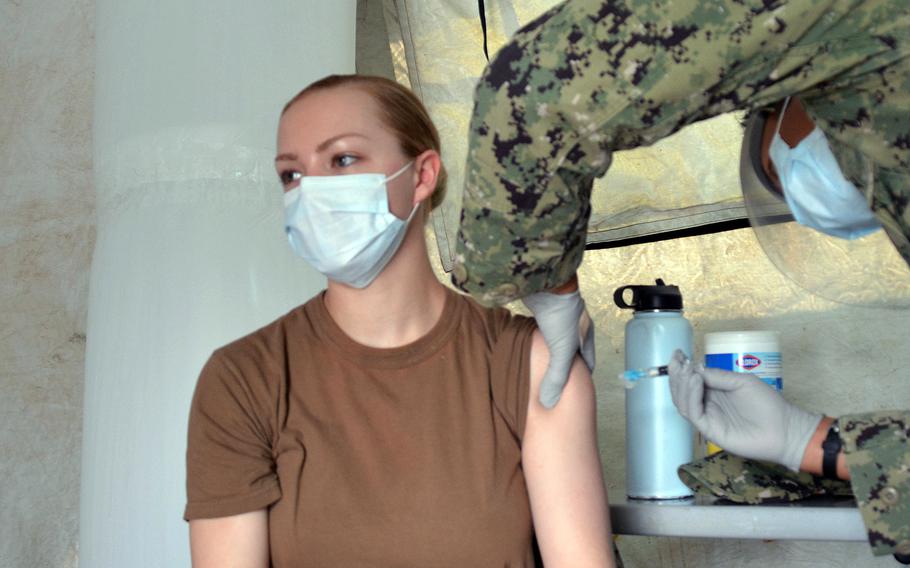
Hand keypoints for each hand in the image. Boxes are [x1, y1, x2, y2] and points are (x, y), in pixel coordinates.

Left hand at [522, 289, 594, 408]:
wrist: (545, 284)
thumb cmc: (560, 315)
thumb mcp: (562, 351)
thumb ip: (556, 377)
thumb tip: (549, 402)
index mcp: (586, 334)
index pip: (588, 360)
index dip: (582, 375)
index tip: (575, 387)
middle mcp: (575, 324)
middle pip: (572, 350)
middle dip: (565, 364)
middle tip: (556, 379)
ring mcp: (559, 316)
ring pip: (556, 339)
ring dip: (549, 351)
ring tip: (541, 366)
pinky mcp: (543, 310)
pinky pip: (542, 330)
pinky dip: (537, 340)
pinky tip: (529, 346)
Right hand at [667, 349, 821, 470]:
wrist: (783, 429)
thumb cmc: (767, 404)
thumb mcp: (742, 381)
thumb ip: (718, 376)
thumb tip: (695, 368)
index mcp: (714, 392)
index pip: (691, 380)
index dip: (682, 368)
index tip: (677, 353)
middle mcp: (707, 404)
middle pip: (682, 391)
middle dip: (677, 375)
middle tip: (676, 360)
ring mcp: (708, 418)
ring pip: (683, 402)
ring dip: (682, 384)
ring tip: (687, 370)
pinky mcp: (710, 430)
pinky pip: (693, 413)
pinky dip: (691, 396)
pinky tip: (696, 382)